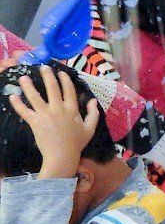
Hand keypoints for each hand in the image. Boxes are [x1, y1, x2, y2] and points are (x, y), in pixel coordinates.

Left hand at [4, 65, 99, 179]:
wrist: (62, 155)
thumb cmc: (76, 143)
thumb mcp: (90, 128)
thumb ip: (93, 113)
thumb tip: (92, 101)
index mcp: (72, 109)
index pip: (69, 90)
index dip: (65, 79)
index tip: (61, 72)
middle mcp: (58, 108)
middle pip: (52, 88)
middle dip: (47, 76)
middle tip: (43, 67)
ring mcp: (45, 114)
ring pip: (35, 96)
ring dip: (28, 86)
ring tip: (23, 77)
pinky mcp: (35, 122)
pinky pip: (24, 111)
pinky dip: (17, 104)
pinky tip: (12, 96)